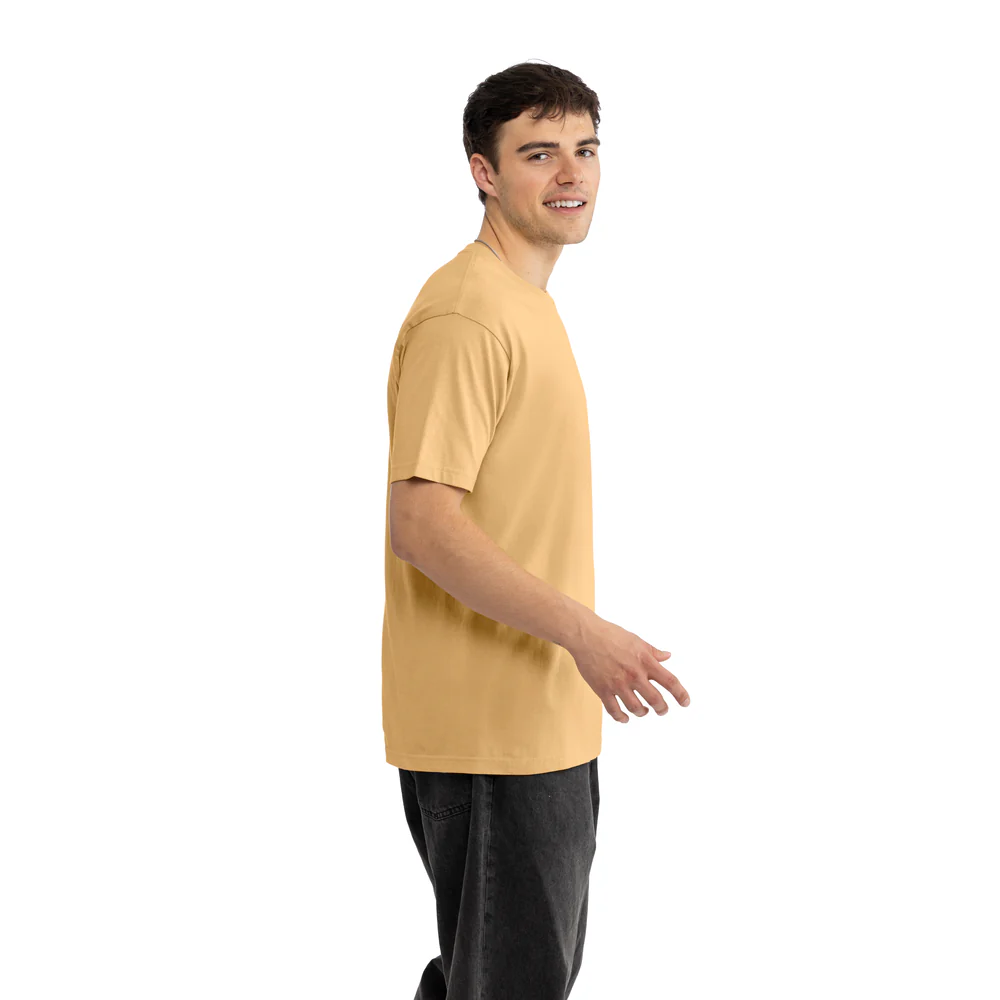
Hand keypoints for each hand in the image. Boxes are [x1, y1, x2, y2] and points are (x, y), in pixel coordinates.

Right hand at [567, 616, 689, 722]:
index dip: (680, 694)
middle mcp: (634, 675)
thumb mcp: (637, 640)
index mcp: (645, 661)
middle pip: (655, 700)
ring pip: (636, 708)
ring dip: (642, 712)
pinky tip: (625, 718)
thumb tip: (667, 656)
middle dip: (662, 709)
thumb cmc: (610, 635)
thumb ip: (653, 652)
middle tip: (662, 710)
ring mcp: (618, 684)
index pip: (670, 681)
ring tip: (644, 711)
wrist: (586, 636)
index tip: (685, 703)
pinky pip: (614, 711)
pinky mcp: (603, 690)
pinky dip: (622, 717)